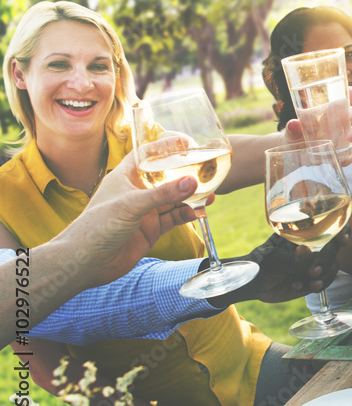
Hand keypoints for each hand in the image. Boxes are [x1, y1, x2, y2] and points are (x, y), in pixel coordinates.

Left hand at [65, 156, 199, 288]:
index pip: (147, 155)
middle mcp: (136, 192)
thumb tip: (193, 182)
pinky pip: (174, 218)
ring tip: (212, 194)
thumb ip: (163, 194)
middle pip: (166, 178)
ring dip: (191, 197)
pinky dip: (187, 214)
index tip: (185, 142)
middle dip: (186, 174)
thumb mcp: (131, 204)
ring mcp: (144, 212)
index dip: (165, 147)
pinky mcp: (151, 230)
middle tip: (206, 170)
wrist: (86, 263)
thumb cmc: (97, 226)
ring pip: (173, 199)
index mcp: (125, 177)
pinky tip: (200, 211)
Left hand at [211, 232, 345, 306]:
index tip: (341, 240)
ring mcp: (314, 262)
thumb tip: (306, 251)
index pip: (330, 224)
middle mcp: (313, 246)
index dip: (342, 229)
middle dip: (327, 260)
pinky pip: (326, 281)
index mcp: (304, 233)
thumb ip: (289, 258)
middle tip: (313, 272)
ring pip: (334, 266)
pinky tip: (301, 287)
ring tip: (308, 283)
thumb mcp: (271, 258)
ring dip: (324, 275)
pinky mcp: (313, 279)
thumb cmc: (259, 262)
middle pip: (335, 247)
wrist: (253, 284)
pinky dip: (318, 286)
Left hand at [282, 86, 351, 165]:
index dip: (350, 93)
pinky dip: (347, 158)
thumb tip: (293, 124)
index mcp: (327, 110)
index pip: (342, 98)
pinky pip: (348, 154)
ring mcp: (340, 137)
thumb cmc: (294, 134)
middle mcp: (337, 122)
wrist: (293, 153)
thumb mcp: (291, 130)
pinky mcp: (339, 152)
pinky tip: (340, 160)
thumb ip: (292, 127)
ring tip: (350, 137)